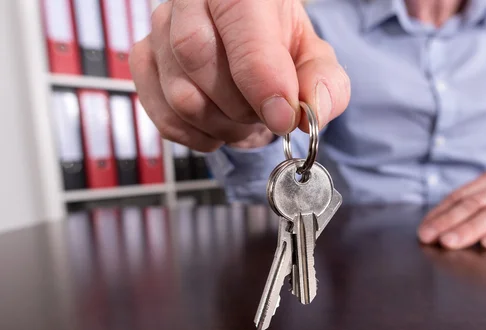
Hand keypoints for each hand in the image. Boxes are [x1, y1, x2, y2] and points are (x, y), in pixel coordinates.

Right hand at [129, 0, 349, 150]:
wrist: (246, 45)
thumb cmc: (278, 44)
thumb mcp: (313, 57)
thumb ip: (324, 82)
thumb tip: (312, 111)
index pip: (238, 19)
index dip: (261, 76)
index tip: (283, 116)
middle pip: (198, 56)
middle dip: (240, 105)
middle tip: (265, 115)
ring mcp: (160, 30)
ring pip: (181, 95)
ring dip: (222, 126)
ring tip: (245, 120)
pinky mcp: (144, 62)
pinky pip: (165, 117)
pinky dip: (198, 136)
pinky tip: (218, 126)